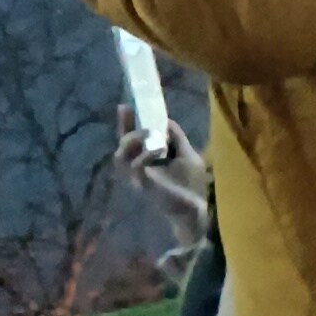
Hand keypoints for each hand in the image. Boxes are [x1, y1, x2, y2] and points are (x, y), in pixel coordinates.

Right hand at [115, 103, 211, 243]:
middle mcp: (137, 167)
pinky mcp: (144, 185)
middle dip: (125, 127)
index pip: (132, 138)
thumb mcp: (186, 154)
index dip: (127, 123)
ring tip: (149, 133)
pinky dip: (145, 155)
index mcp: (146, 158)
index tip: (126, 106)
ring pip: (121, 155)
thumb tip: (166, 120)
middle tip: (128, 112)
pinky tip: (158, 150)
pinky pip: (136, 167)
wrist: (194, 209)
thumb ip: (177, 138)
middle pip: (122, 144)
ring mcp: (138, 177)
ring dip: (133, 140)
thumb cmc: (189, 184)